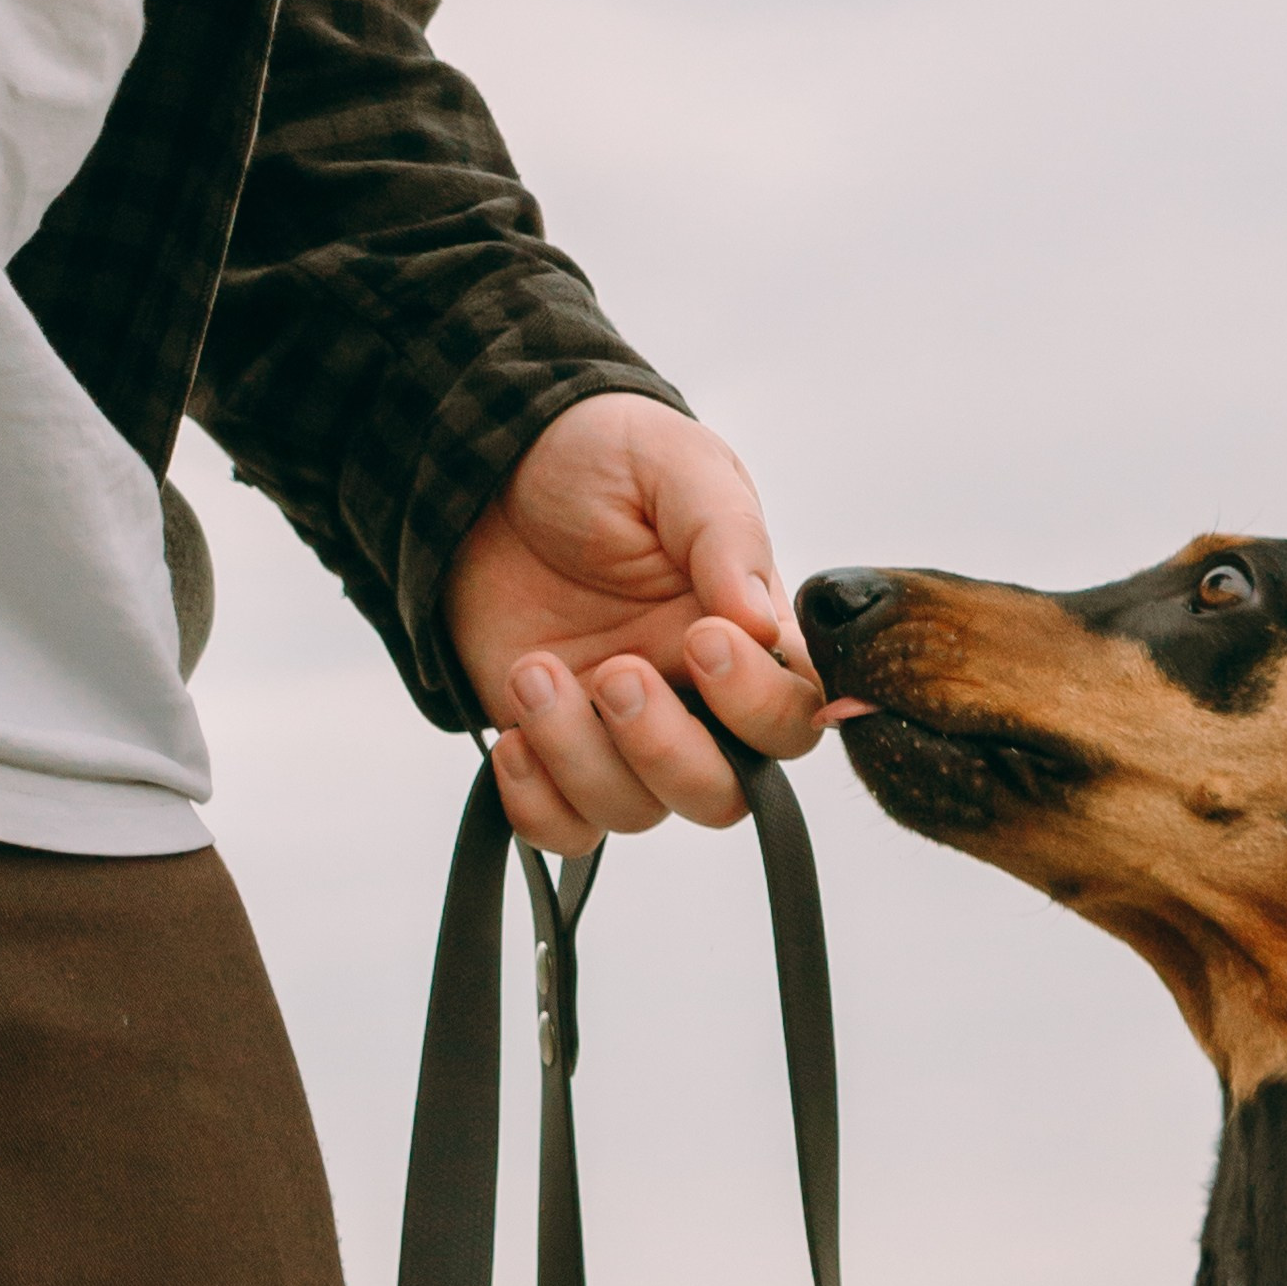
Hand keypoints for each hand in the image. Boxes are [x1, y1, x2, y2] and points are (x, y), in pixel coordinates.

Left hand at [442, 393, 823, 856]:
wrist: (492, 462)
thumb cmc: (603, 457)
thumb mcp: (675, 466)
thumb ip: (726, 535)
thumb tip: (758, 622)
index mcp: (745, 633)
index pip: (795, 715)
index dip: (758, 702)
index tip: (701, 637)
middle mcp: (694, 697)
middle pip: (725, 793)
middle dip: (668, 750)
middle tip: (614, 673)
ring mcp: (619, 731)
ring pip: (637, 811)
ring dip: (581, 756)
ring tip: (535, 672)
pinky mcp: (549, 746)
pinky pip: (562, 829)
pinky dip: (537, 803)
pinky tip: (511, 735)